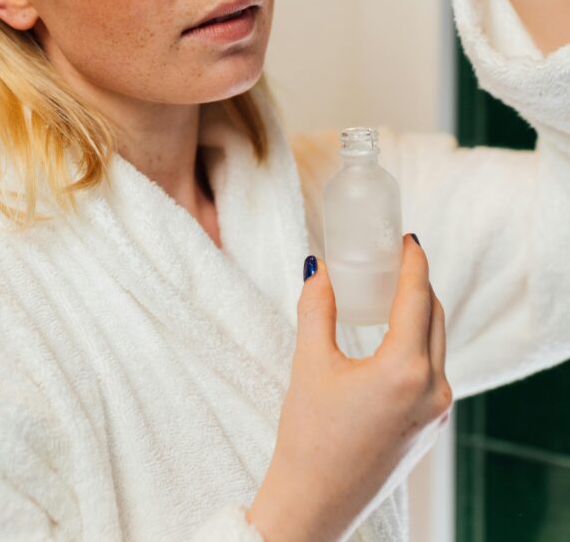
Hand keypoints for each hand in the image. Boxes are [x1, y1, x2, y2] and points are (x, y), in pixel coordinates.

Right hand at [246, 235, 451, 541]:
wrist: (314, 506)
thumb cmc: (308, 437)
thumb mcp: (309, 363)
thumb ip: (317, 308)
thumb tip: (319, 268)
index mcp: (405, 370)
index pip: (418, 297)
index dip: (414, 262)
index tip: (407, 238)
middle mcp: (432, 390)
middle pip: (435, 317)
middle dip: (419, 283)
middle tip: (395, 258)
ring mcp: (436, 413)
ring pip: (436, 345)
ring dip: (420, 314)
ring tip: (393, 292)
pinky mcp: (430, 429)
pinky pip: (432, 371)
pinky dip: (418, 344)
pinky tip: (394, 337)